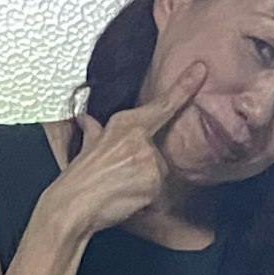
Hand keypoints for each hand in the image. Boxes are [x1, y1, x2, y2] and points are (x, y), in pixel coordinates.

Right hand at [52, 63, 205, 237]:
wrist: (72, 205)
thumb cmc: (78, 179)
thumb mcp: (86, 146)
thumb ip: (93, 130)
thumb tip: (86, 120)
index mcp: (125, 123)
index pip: (162, 104)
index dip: (185, 86)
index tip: (201, 70)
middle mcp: (139, 136)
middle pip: (160, 154)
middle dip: (144, 168)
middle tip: (118, 178)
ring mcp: (148, 157)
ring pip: (159, 174)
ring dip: (144, 186)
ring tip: (119, 190)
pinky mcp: (153, 180)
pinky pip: (159, 194)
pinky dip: (145, 201)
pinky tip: (126, 200)